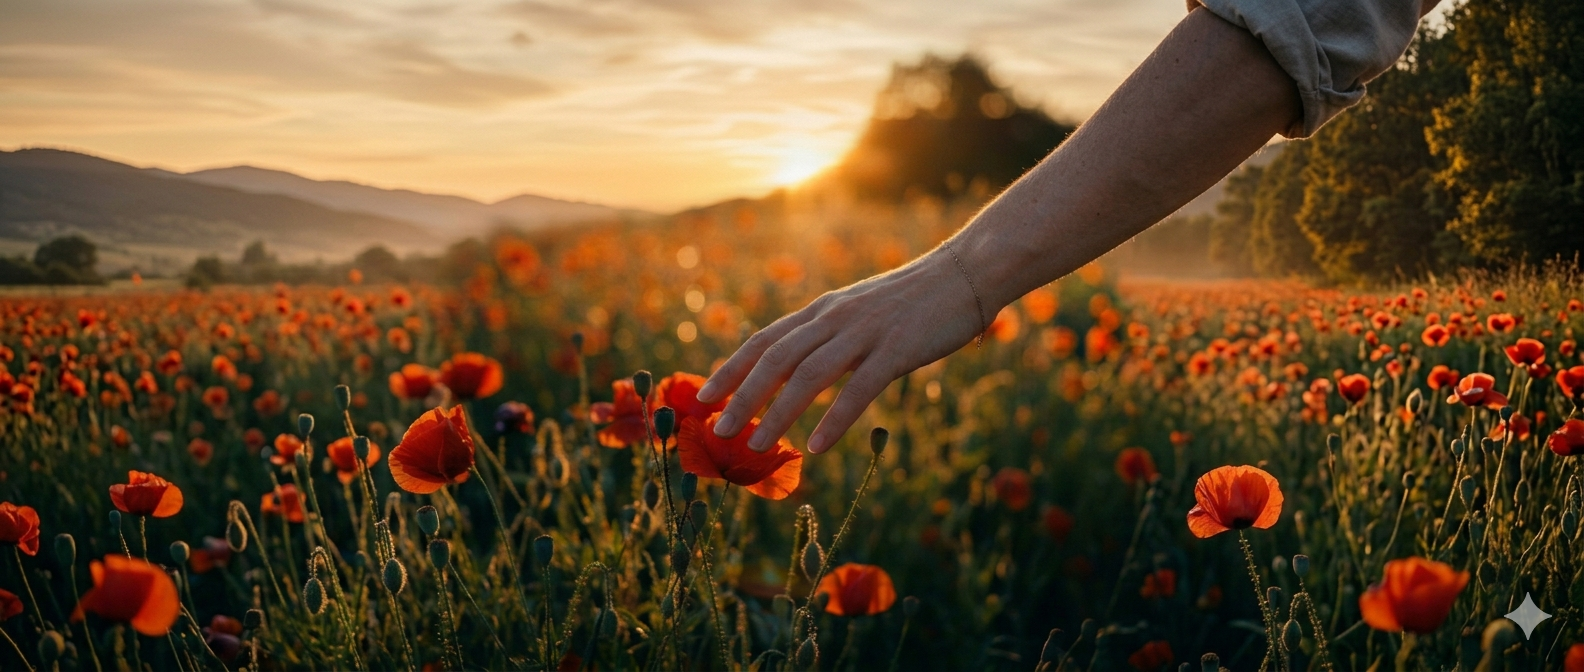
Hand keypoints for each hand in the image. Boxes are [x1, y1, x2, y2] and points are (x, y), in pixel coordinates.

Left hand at [696, 248, 985, 453]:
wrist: (966, 272)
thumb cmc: (915, 299)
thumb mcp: (861, 311)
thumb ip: (831, 334)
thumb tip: (801, 365)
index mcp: (823, 311)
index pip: (764, 340)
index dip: (731, 369)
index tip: (704, 397)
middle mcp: (835, 319)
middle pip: (776, 359)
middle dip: (742, 396)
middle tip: (719, 430)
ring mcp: (865, 333)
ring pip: (809, 375)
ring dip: (778, 412)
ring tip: (756, 445)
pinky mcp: (897, 349)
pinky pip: (859, 389)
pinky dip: (835, 419)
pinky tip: (818, 446)